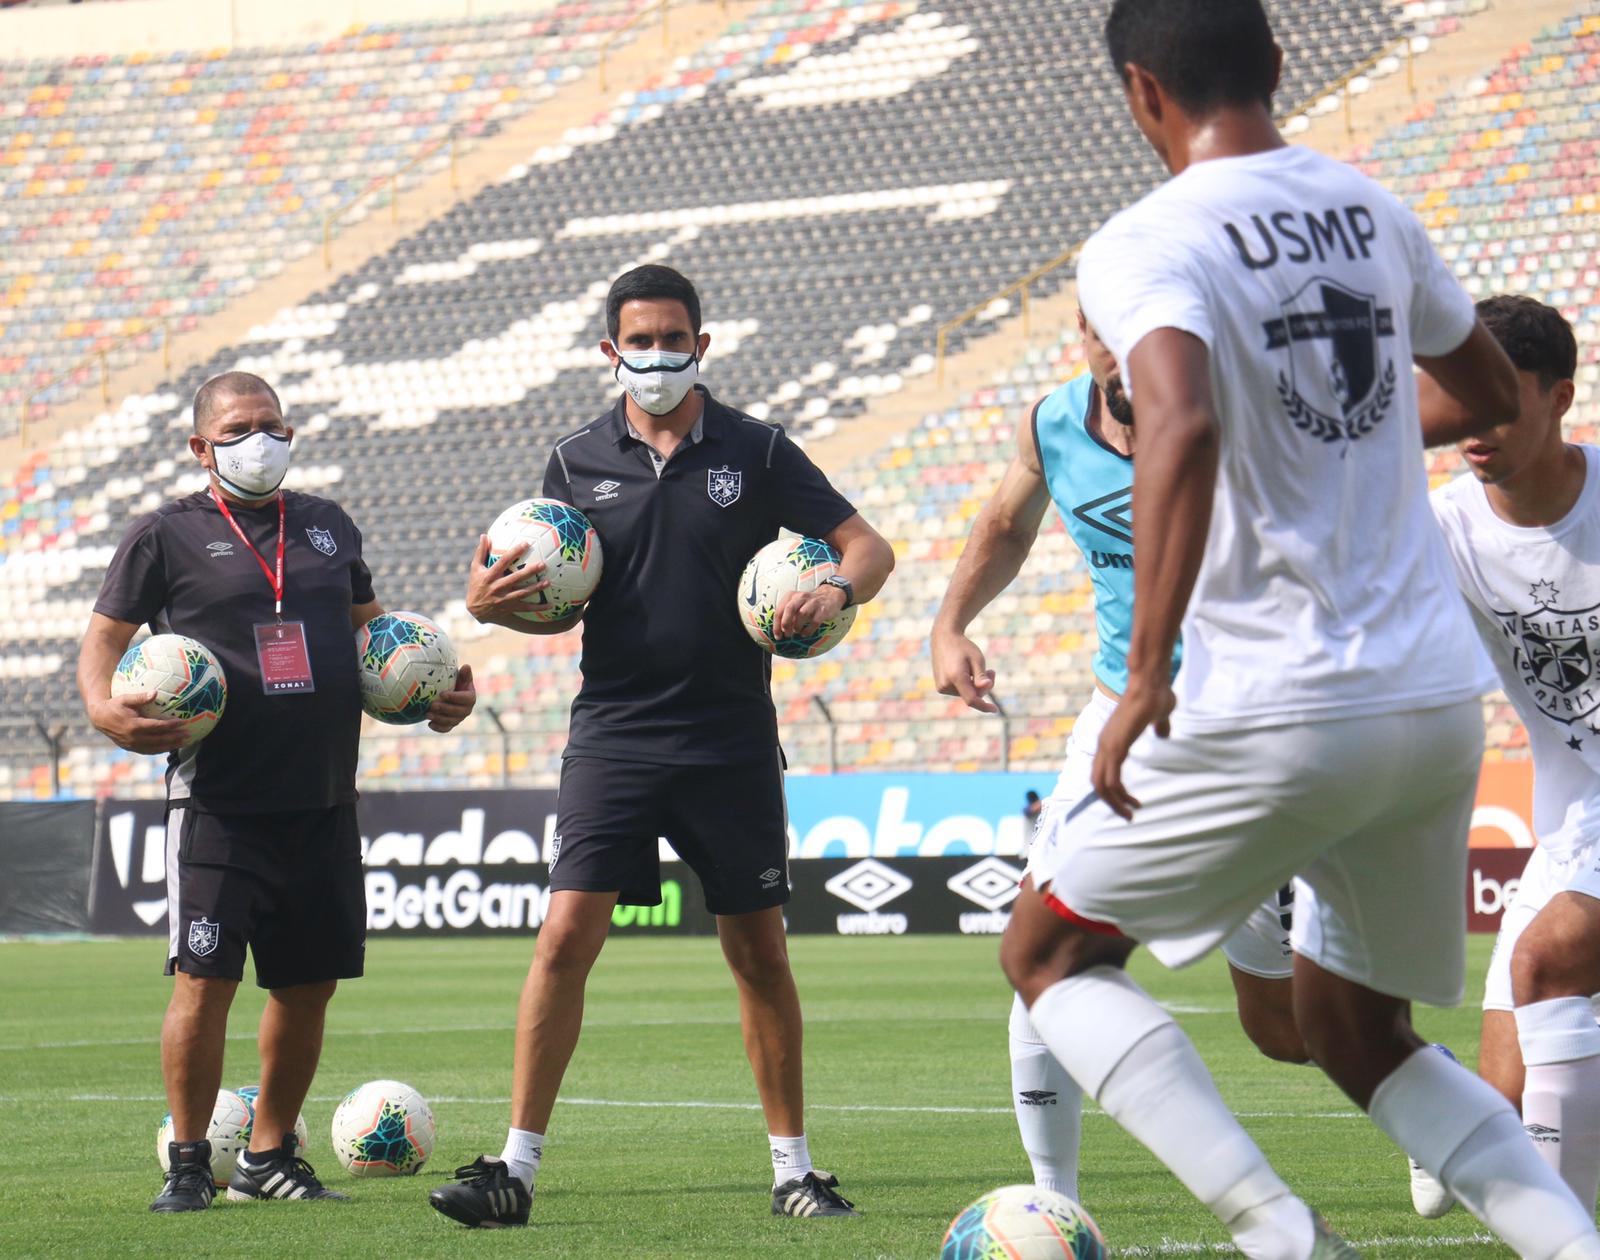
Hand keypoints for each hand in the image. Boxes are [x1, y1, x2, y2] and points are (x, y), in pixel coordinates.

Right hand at [89, 692, 188, 753]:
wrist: (99, 718)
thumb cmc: (114, 705)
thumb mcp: (125, 699)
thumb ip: (140, 697)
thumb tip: (155, 692)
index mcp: (134, 725)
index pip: (157, 727)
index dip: (171, 725)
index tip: (183, 722)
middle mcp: (134, 738)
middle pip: (159, 740)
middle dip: (175, 738)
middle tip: (189, 735)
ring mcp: (132, 745)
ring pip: (155, 748)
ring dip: (170, 746)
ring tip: (184, 743)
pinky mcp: (130, 748)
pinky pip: (148, 751)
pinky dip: (160, 750)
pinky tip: (170, 747)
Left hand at [427, 664, 475, 732]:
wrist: (446, 693)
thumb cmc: (453, 683)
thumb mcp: (459, 677)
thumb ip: (463, 674)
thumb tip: (466, 666)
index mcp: (470, 697)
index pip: (467, 699)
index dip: (455, 698)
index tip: (442, 694)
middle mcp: (467, 709)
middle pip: (459, 712)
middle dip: (445, 709)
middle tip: (432, 705)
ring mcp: (459, 718)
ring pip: (452, 721)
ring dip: (439, 719)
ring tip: (427, 714)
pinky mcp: (451, 724)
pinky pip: (446, 729)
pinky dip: (438, 728)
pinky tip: (430, 724)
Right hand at [466, 534, 548, 623]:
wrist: (475, 610)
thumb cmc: (476, 585)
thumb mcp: (475, 569)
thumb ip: (481, 553)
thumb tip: (484, 535)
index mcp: (490, 576)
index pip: (503, 562)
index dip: (514, 552)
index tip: (526, 544)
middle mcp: (498, 587)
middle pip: (516, 578)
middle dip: (529, 571)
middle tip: (542, 564)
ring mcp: (504, 599)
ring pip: (523, 593)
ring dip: (536, 588)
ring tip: (548, 582)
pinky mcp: (510, 608)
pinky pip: (526, 608)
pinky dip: (538, 607)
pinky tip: (550, 605)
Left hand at [775, 584, 846, 638]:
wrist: (830, 597)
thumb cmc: (808, 604)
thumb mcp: (796, 604)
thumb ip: (787, 614)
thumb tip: (779, 630)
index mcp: (791, 596)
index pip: (780, 610)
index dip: (777, 625)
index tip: (777, 636)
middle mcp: (801, 597)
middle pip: (789, 609)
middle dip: (786, 624)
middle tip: (787, 635)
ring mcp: (813, 603)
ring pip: (801, 614)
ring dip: (797, 626)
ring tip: (797, 632)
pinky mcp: (822, 610)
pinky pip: (814, 621)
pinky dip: (808, 630)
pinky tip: (805, 633)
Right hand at [931, 626, 997, 712]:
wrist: (944, 638)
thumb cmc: (963, 647)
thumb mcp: (977, 658)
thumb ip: (981, 675)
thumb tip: (986, 688)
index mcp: (955, 677)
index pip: (971, 699)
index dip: (984, 706)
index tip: (995, 710)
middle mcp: (945, 684)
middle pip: (971, 695)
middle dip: (983, 687)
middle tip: (991, 671)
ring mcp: (941, 687)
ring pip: (966, 693)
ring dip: (975, 685)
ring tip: (976, 668)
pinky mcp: (940, 686)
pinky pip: (959, 691)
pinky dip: (966, 685)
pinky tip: (966, 671)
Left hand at [1091, 677, 1174, 820]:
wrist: (1151, 682)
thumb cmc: (1156, 695)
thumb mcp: (1159, 716)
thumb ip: (1159, 726)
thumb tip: (1163, 733)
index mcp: (1109, 740)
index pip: (1100, 772)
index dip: (1111, 790)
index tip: (1127, 802)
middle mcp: (1103, 744)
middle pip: (1096, 783)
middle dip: (1111, 803)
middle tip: (1128, 815)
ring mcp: (1107, 745)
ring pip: (1101, 785)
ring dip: (1115, 804)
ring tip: (1131, 814)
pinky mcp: (1116, 746)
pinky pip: (1111, 779)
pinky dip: (1120, 796)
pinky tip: (1134, 802)